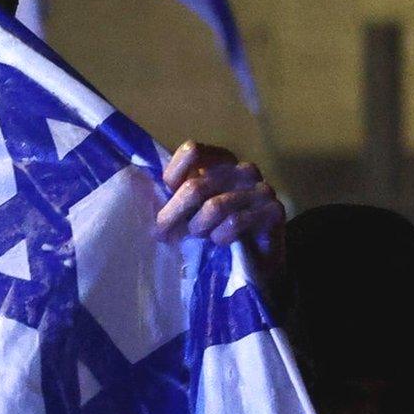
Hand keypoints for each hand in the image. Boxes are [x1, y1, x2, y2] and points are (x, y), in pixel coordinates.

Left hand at [155, 141, 284, 263]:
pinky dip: (221, 236)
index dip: (173, 175)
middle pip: (196, 186)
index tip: (165, 197)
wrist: (254, 263)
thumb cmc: (216, 231)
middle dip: (173, 214)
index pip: (193, 150)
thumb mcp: (189, 210)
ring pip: (214, 206)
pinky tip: (222, 241)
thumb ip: (173, 195)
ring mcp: (261, 189)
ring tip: (202, 236)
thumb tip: (139, 191)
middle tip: (162, 232)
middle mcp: (243, 169)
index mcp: (221, 162)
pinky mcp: (274, 211)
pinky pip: (235, 222)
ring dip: (199, 228)